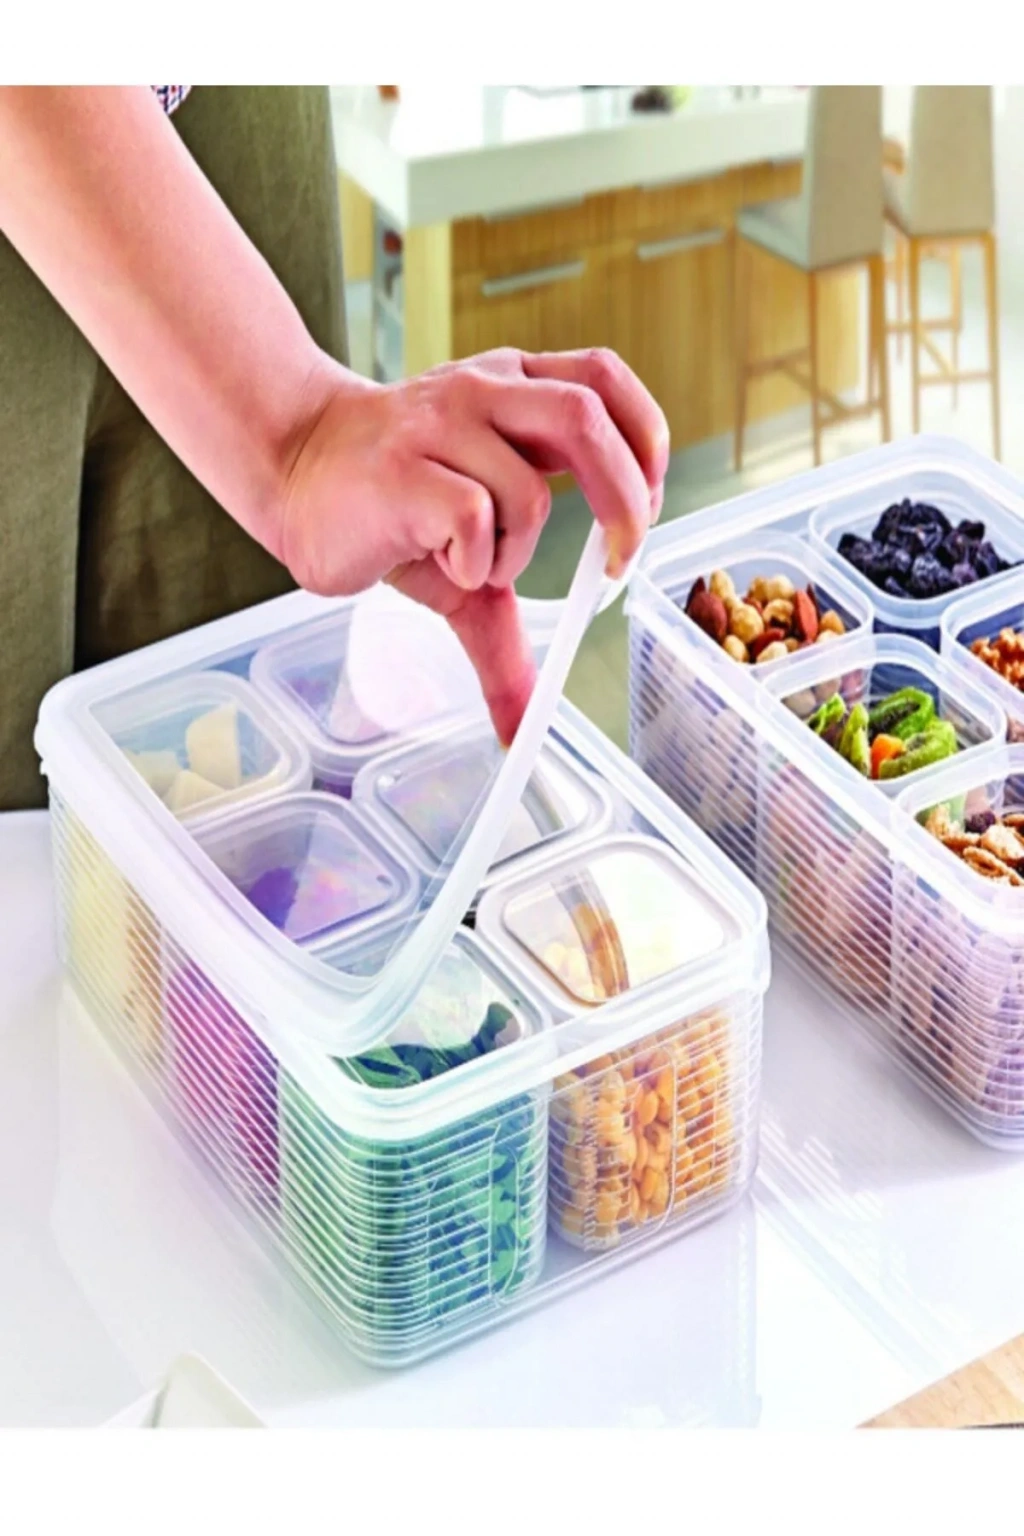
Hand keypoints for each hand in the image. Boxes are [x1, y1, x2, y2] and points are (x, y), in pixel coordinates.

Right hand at [279, 346, 668, 744]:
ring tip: (473, 564)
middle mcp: (483, 392)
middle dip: (623, 500)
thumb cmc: (389, 506)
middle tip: (617, 562)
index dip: (644, 437)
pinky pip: (474, 518)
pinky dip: (472, 561)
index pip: (603, 379)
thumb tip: (524, 725)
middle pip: (587, 419)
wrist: (294, 475)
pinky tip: (437, 560)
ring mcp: (439, 424)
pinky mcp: (403, 470)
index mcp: (511, 388)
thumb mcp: (465, 566)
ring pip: (530, 493)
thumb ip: (507, 634)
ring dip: (517, 554)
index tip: (646, 503)